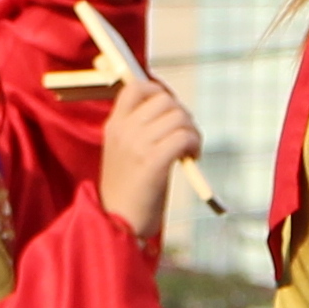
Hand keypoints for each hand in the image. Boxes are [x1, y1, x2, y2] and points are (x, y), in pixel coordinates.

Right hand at [94, 66, 201, 245]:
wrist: (118, 222)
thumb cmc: (127, 188)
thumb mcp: (124, 150)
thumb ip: (140, 128)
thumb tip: (172, 109)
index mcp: (114, 125)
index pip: (136, 86)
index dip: (159, 91)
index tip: (170, 110)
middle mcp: (124, 130)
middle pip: (165, 99)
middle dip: (182, 114)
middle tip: (185, 135)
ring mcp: (137, 145)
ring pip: (179, 117)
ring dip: (192, 131)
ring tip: (189, 149)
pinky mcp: (153, 162)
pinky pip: (184, 136)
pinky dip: (194, 144)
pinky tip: (191, 157)